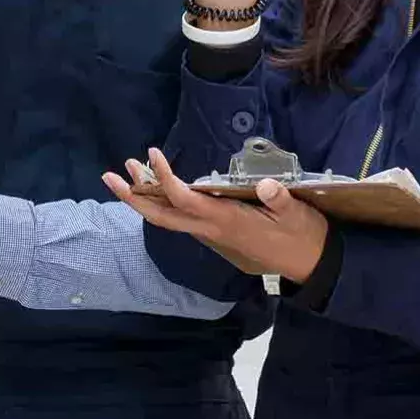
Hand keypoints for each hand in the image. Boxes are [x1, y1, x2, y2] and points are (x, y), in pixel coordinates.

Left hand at [103, 148, 326, 281]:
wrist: (310, 265)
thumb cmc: (302, 236)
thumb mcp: (297, 214)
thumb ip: (279, 200)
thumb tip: (269, 186)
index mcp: (226, 222)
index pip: (184, 200)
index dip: (165, 179)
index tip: (153, 153)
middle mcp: (211, 230)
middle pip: (161, 216)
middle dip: (133, 198)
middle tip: (110, 176)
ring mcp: (212, 234)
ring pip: (169, 217)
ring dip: (146, 197)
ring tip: (129, 171)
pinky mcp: (217, 234)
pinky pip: (182, 218)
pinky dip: (164, 202)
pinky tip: (159, 187)